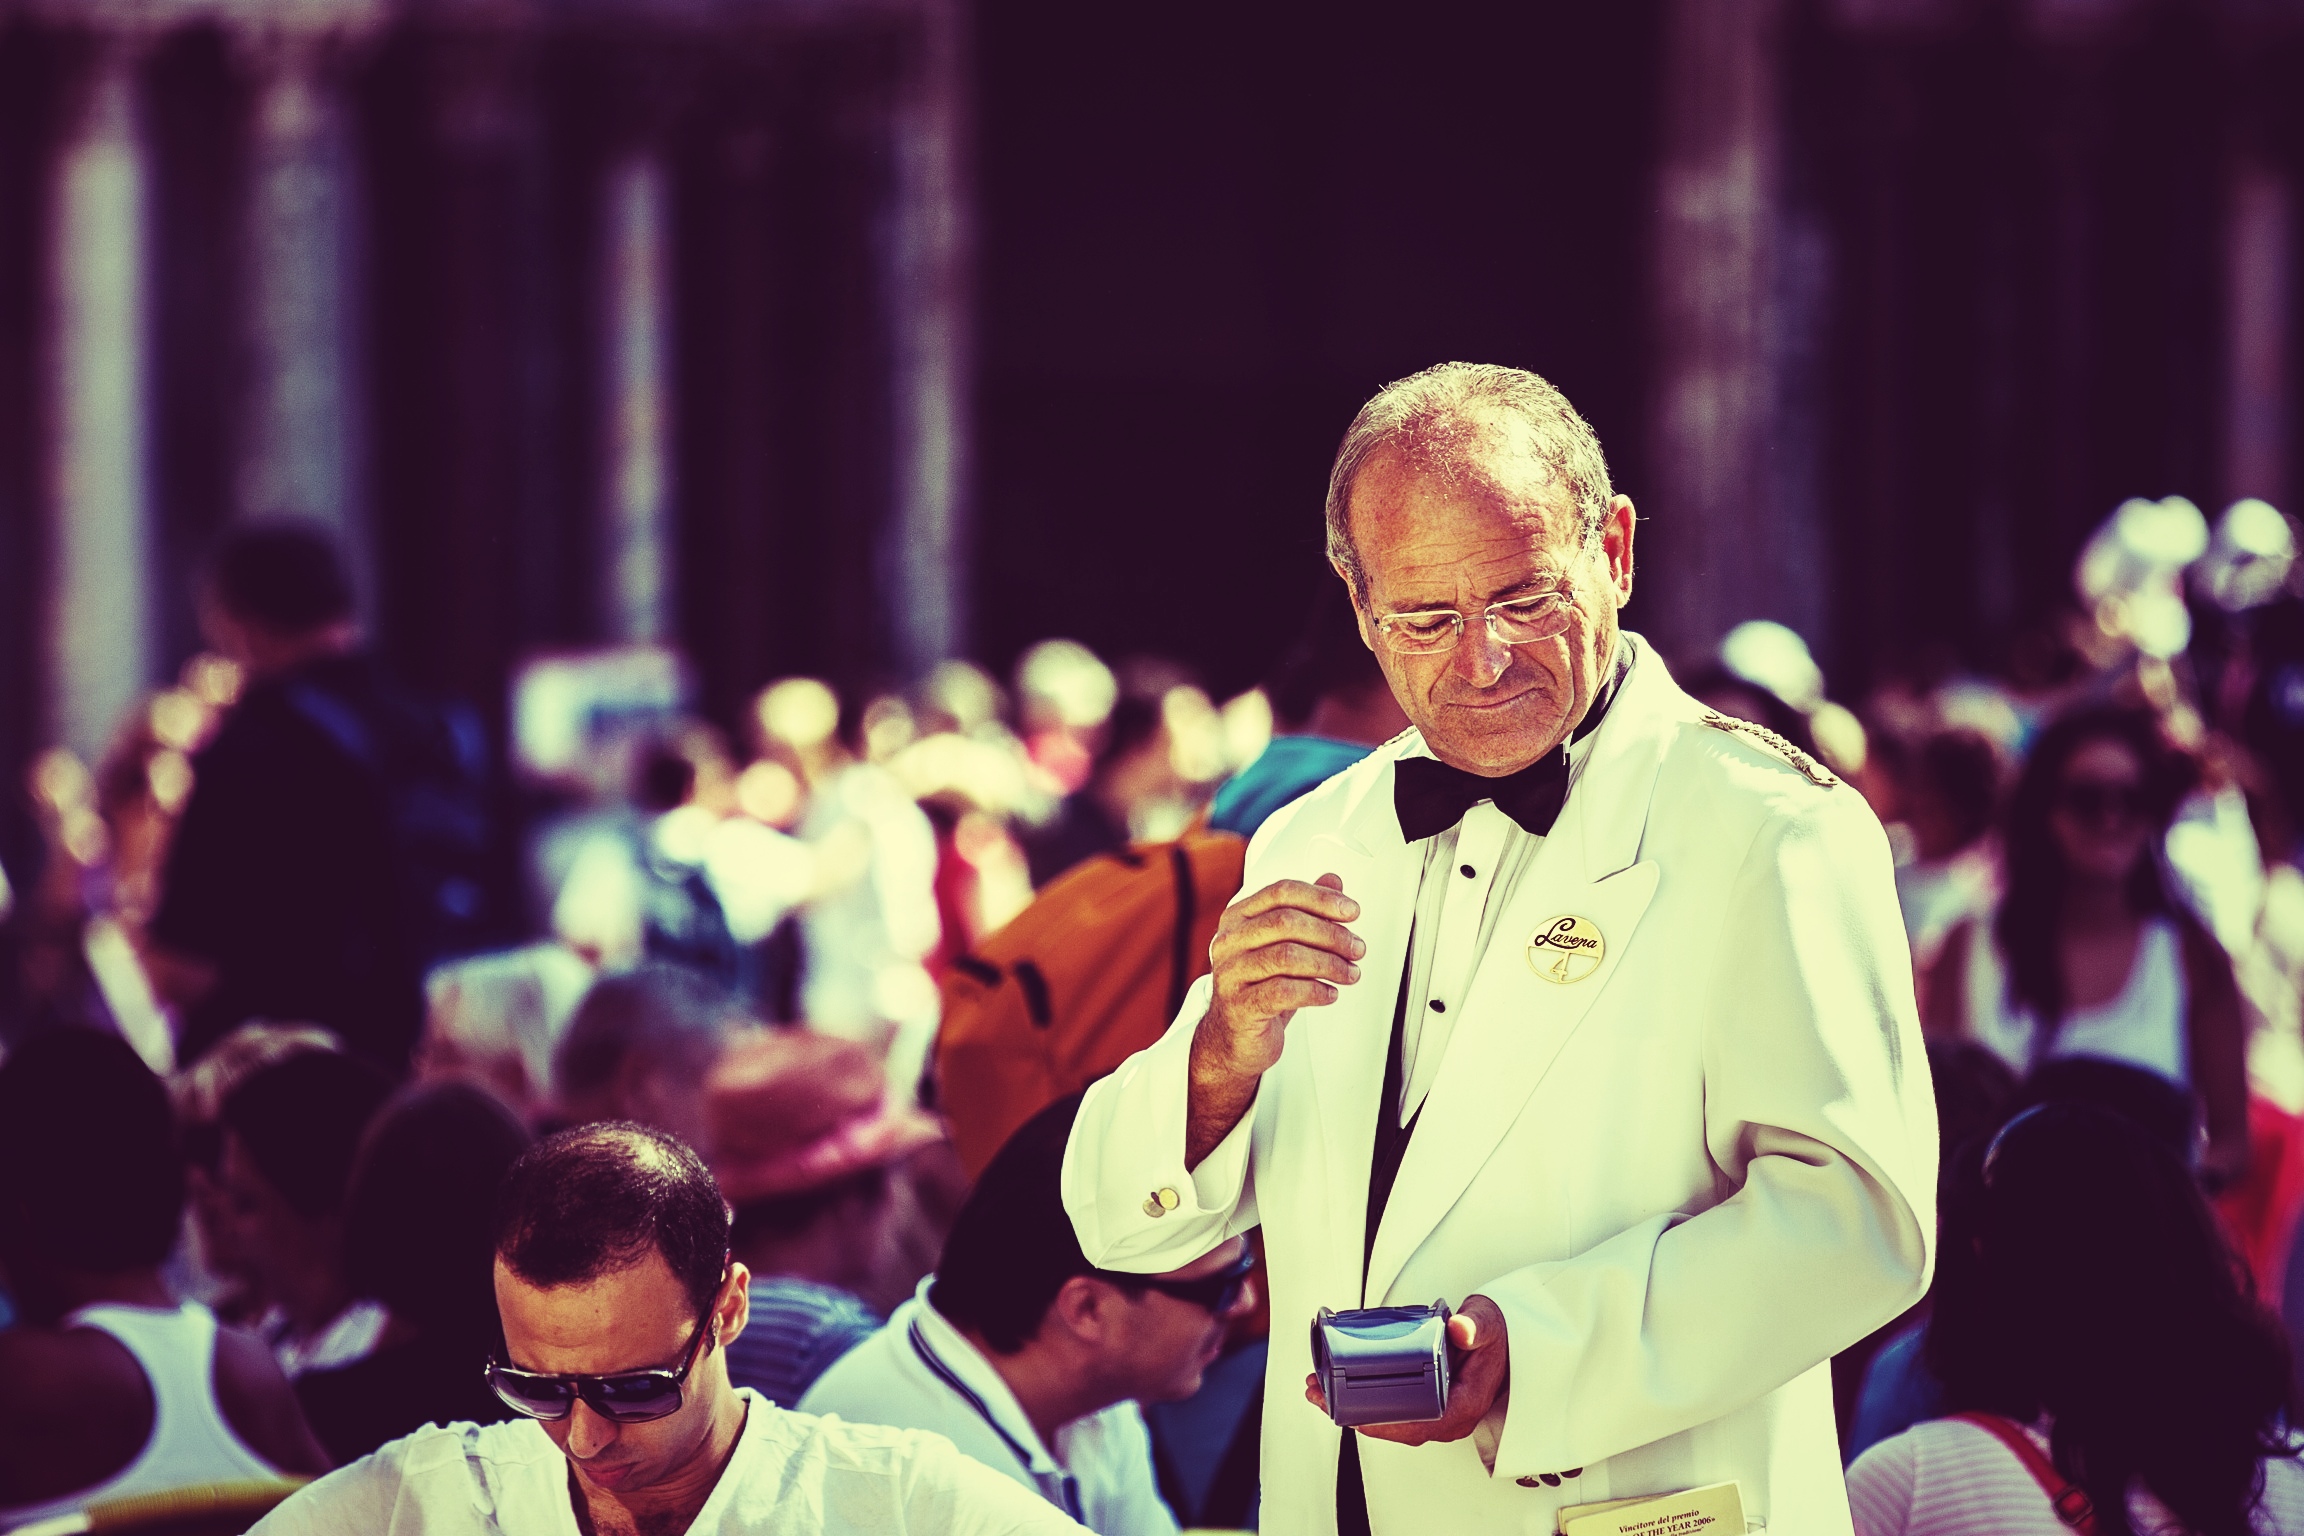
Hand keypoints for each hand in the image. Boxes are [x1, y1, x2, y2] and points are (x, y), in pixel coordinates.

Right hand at [1184, 874, 1363, 1167]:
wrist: (1235, 1037)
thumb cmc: (1261, 987)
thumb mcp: (1285, 945)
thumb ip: (1306, 910)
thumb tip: (1333, 880)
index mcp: (1238, 917)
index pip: (1281, 892)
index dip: (1321, 898)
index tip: (1352, 911)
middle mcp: (1228, 941)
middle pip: (1286, 922)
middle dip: (1331, 934)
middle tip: (1357, 948)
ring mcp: (1229, 973)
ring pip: (1287, 956)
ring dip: (1329, 964)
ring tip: (1350, 974)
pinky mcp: (1239, 1006)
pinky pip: (1284, 992)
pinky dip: (1316, 991)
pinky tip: (1330, 994)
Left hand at [1304, 1294, 1508, 1446]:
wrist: (1506, 1339)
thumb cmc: (1495, 1335)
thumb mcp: (1486, 1324)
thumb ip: (1474, 1326)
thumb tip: (1460, 1330)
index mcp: (1463, 1406)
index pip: (1416, 1425)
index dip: (1380, 1423)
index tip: (1349, 1412)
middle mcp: (1449, 1419)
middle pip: (1394, 1427)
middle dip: (1353, 1413)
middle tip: (1319, 1392)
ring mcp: (1437, 1415)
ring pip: (1390, 1422)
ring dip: (1353, 1409)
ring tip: (1319, 1390)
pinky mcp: (1427, 1406)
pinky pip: (1393, 1412)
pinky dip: (1365, 1403)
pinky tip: (1340, 1390)